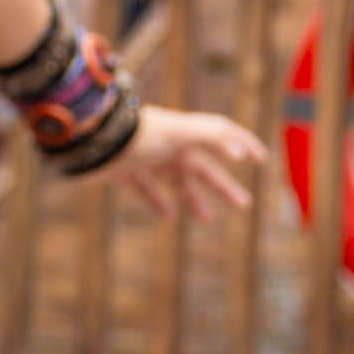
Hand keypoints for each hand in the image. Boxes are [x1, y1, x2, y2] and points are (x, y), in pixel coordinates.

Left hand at [112, 101, 260, 221]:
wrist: (92, 138)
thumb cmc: (139, 133)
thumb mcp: (179, 133)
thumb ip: (211, 137)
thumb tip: (241, 151)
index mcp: (186, 135)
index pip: (222, 135)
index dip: (243, 144)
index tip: (261, 160)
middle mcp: (170, 146)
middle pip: (204, 168)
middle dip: (224, 186)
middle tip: (244, 205)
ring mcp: (148, 159)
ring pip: (177, 182)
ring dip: (194, 199)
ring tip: (206, 219)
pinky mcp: (126, 172)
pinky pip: (146, 189)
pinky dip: (158, 202)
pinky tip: (168, 216)